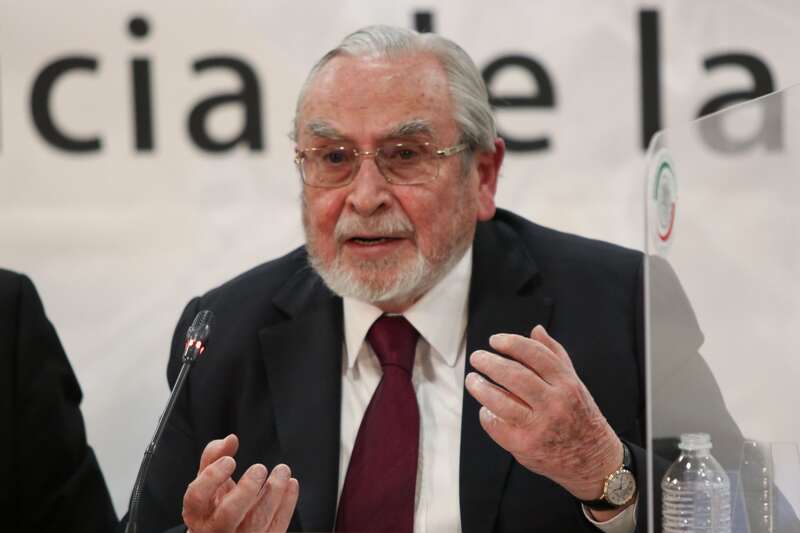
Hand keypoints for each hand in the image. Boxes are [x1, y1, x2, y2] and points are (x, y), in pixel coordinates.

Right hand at [182, 434, 299, 532]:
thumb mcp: (207, 482)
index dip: (212, 477)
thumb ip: (214, 457)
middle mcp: (214, 531)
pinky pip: (276, 526)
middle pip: (228, 514)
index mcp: (197, 514)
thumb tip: (231, 439)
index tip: (230, 460)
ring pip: (256, 522)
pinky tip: (291, 484)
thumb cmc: (213, 504)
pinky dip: (287, 503)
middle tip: (259, 467)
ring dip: (273, 493)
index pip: (197, 497)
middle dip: (246, 489)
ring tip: (282, 470)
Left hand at [464, 325, 622, 502]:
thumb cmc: (580, 416)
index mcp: (567, 384)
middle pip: (514, 376)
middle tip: (478, 358)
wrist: (592, 460)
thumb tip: (536, 330)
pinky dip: (486, 414)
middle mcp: (554, 404)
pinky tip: (486, 408)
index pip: (535, 355)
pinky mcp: (524, 445)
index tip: (495, 341)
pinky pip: (496, 424)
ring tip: (473, 380)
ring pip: (500, 401)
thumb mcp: (574, 383)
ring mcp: (539, 426)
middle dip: (490, 363)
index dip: (511, 343)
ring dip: (480, 387)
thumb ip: (554, 355)